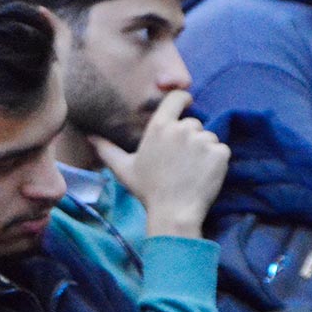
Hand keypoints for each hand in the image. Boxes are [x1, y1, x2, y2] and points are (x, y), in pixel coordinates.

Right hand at [92, 89, 229, 239]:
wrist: (173, 213)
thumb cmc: (148, 191)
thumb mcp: (124, 169)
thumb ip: (106, 150)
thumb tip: (89, 136)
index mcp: (159, 127)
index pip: (176, 97)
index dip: (183, 99)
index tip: (186, 104)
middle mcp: (181, 129)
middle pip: (193, 124)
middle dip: (190, 138)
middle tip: (181, 162)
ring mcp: (202, 140)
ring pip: (209, 138)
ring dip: (204, 151)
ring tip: (192, 172)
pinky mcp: (219, 153)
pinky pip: (222, 150)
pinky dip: (217, 162)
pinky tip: (204, 176)